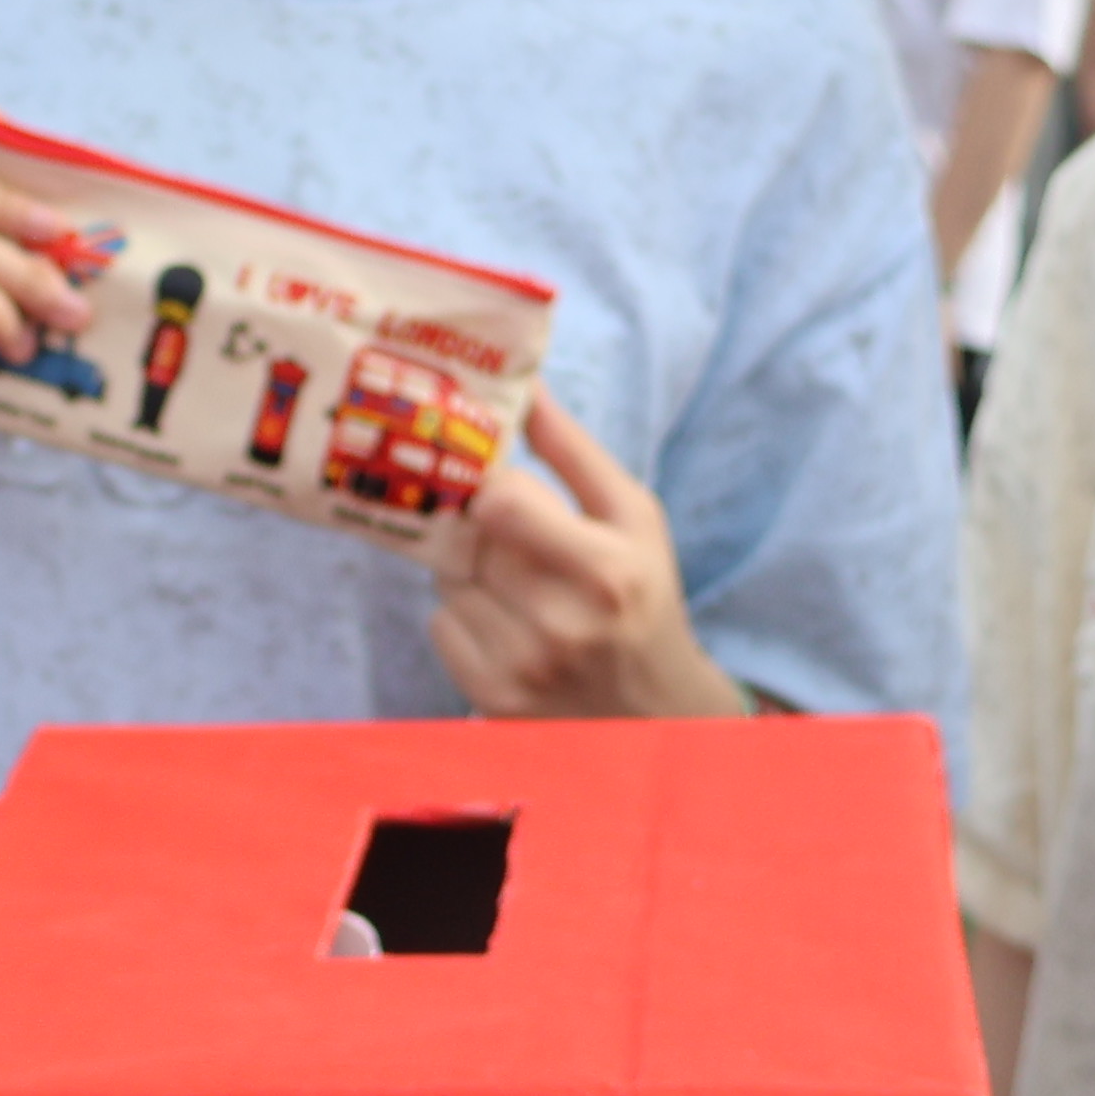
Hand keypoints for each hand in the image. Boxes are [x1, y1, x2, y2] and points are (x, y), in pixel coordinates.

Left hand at [436, 395, 744, 721]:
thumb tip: (525, 384)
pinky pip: (439, 625)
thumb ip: (573, 450)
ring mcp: (523, 670)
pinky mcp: (493, 701)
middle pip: (471, 539)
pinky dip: (462, 617)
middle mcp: (562, 627)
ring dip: (470, 573)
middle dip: (486, 531)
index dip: (497, 490)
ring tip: (522, 589)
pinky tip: (507, 626)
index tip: (511, 496)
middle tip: (520, 543)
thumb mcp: (632, 516)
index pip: (500, 501)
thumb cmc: (644, 597)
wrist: (655, 710)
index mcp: (606, 572)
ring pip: (447, 580)